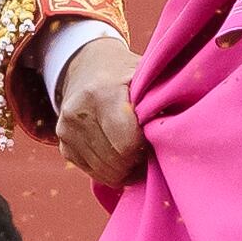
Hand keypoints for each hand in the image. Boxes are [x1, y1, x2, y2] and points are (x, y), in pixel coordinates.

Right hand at [54, 35, 145, 187]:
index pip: (127, 143)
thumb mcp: (144, 74)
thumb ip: (159, 99)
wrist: (87, 67)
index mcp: (101, 93)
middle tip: (150, 148)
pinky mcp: (63, 145)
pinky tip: (121, 153)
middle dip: (138, 161)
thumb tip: (178, 133)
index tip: (156, 137)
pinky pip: (94, 173)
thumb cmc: (126, 74)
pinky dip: (112, 169)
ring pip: (106, 172)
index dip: (146, 146)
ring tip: (137, 150)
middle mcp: (78, 113)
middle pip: (117, 161)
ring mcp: (66, 131)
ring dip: (126, 168)